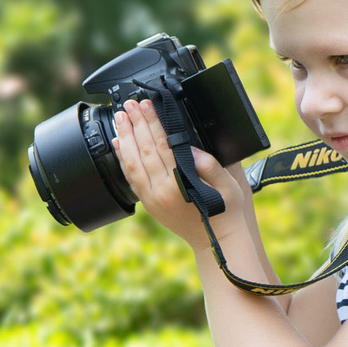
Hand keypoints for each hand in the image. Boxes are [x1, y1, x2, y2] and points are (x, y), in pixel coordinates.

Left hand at [113, 99, 253, 245]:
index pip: (162, 145)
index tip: (147, 105)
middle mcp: (161, 192)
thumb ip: (209, 164)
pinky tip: (119, 143)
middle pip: (143, 150)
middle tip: (130, 104)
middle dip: (136, 124)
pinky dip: (123, 159)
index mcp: (180, 184)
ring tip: (120, 117)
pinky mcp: (148, 204)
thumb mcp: (228, 185)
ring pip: (131, 164)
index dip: (153, 122)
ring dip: (124, 138)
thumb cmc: (226, 212)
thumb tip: (188, 146)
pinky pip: (130, 178)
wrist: (218, 241)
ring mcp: (152, 200)